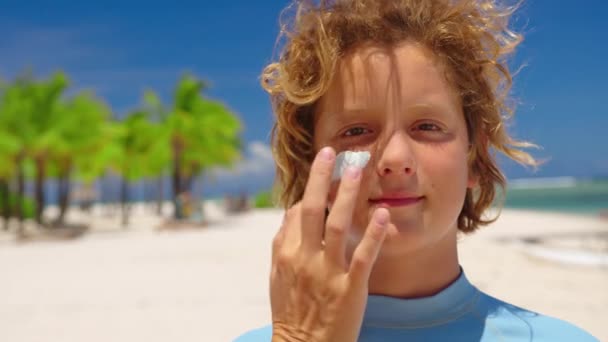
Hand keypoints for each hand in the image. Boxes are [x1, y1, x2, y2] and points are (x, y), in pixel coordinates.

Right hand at [270, 147, 389, 341]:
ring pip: (338, 225)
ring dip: (348, 195)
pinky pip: (363, 256)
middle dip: (323, 177)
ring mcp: (327, 273)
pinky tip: (383, 214)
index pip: (297, 212)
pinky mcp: (350, 289)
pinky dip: (374, 234)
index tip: (326, 163)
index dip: (312, 186)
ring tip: (360, 168)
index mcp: (286, 254)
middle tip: (335, 151)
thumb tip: (290, 211)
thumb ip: (283, 242)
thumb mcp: (277, 276)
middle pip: (312, 209)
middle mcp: (304, 259)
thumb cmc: (290, 311)